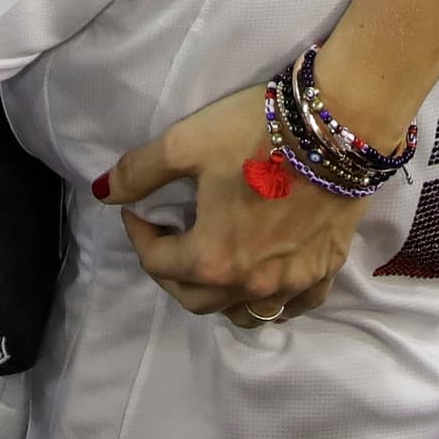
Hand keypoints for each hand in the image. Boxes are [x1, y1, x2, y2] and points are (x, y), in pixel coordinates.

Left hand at [94, 81, 368, 325]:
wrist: (335, 126)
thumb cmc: (255, 133)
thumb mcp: (185, 143)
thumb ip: (140, 171)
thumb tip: (104, 192)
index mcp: (213, 258)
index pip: (158, 262)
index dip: (139, 234)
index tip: (136, 210)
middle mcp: (252, 284)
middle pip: (196, 300)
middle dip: (170, 271)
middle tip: (164, 236)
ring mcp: (293, 283)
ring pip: (244, 313)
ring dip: (217, 295)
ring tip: (210, 261)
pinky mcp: (325, 270)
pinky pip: (292, 306)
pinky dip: (270, 301)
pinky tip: (263, 279)